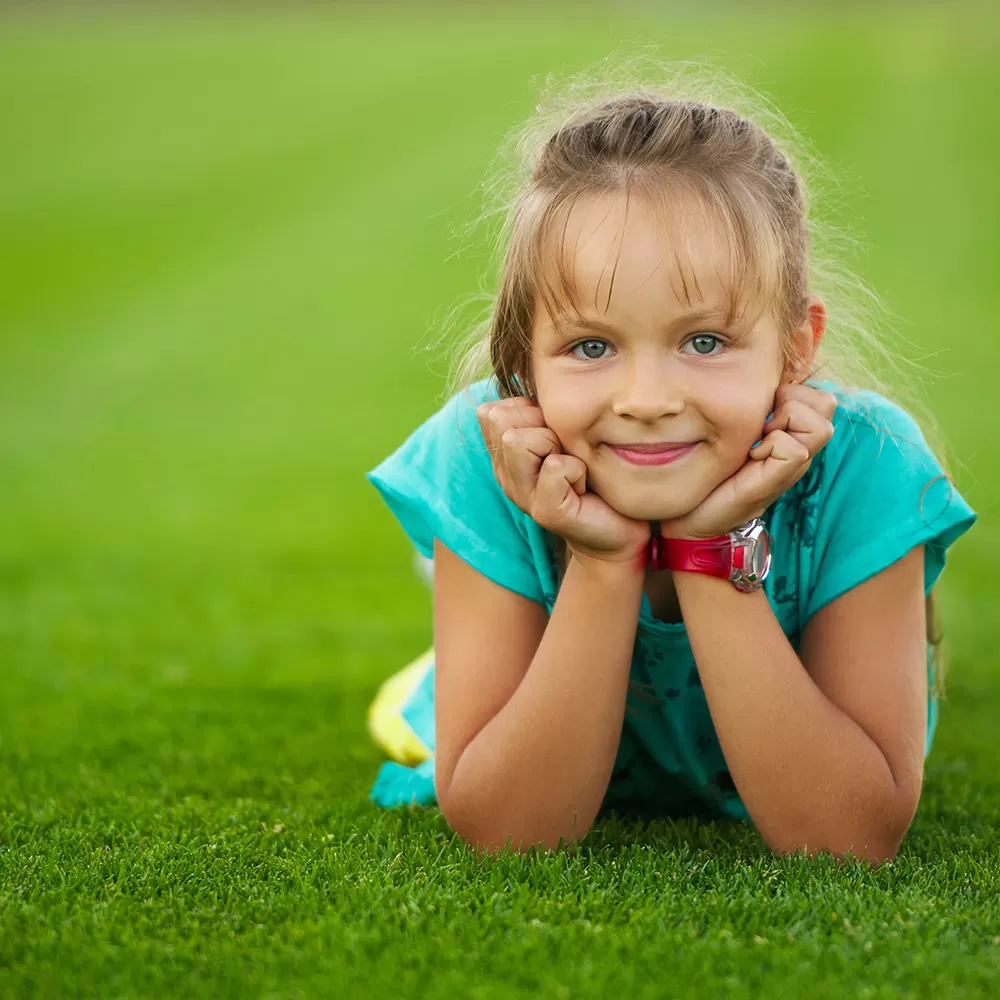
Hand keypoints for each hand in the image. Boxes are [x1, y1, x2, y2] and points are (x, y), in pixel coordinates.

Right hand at [476, 397, 650, 566]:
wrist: (618, 528)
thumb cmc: (594, 476)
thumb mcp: (564, 436)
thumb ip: (542, 414)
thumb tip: (529, 379)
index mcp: (505, 456)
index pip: (492, 410)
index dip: (528, 411)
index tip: (554, 435)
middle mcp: (506, 475)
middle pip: (500, 419)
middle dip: (540, 424)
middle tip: (565, 451)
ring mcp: (522, 496)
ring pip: (519, 440)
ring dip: (557, 445)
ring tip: (573, 468)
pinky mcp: (545, 512)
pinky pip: (556, 467)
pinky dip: (578, 470)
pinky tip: (585, 486)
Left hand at [658, 382, 836, 540]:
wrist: (689, 516)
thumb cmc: (708, 473)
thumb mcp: (731, 431)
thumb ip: (752, 408)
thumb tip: (761, 377)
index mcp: (790, 432)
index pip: (817, 393)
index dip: (789, 390)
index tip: (758, 410)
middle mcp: (799, 447)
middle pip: (825, 402)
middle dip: (790, 400)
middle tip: (759, 423)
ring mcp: (793, 466)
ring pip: (819, 424)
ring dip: (783, 423)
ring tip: (756, 440)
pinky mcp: (780, 480)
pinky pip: (795, 448)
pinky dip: (771, 446)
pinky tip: (749, 457)